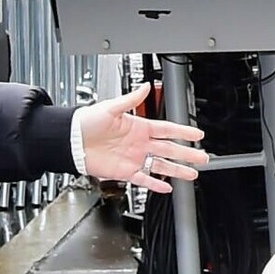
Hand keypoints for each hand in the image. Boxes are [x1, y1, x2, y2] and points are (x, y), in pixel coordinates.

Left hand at [77, 87, 206, 192]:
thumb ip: (130, 98)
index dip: (183, 132)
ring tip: (192, 174)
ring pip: (161, 165)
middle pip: (170, 149)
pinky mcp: (125, 171)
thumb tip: (145, 86)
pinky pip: (144, 179)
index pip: (167, 129)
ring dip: (177, 170)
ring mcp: (134, 158)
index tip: (197, 134)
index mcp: (138, 126)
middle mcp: (139, 143)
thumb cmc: (86, 122)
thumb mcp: (110, 107)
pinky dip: (156, 184)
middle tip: (202, 156)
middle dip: (187, 153)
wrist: (71, 141)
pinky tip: (167, 187)